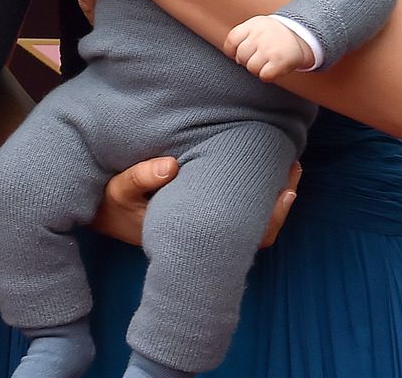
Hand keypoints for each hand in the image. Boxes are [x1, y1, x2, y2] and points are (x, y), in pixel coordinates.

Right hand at [89, 157, 300, 249]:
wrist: (106, 215)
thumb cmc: (116, 204)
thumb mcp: (120, 191)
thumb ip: (140, 178)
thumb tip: (171, 166)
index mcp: (192, 234)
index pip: (244, 236)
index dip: (270, 218)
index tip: (286, 192)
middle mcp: (205, 234)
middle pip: (258, 231)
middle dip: (280, 203)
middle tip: (294, 168)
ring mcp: (207, 226)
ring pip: (253, 221)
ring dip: (273, 195)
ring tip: (289, 165)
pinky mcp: (206, 213)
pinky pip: (242, 209)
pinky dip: (258, 191)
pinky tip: (266, 167)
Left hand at [223, 15, 314, 80]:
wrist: (301, 36)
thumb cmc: (273, 35)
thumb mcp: (257, 26)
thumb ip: (242, 36)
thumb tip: (231, 55)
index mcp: (253, 25)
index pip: (232, 40)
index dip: (232, 51)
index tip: (239, 53)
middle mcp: (261, 34)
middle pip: (241, 56)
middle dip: (247, 61)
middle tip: (258, 58)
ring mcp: (270, 47)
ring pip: (252, 68)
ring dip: (257, 69)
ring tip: (266, 62)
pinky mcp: (280, 61)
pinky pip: (264, 75)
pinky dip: (267, 75)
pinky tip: (273, 68)